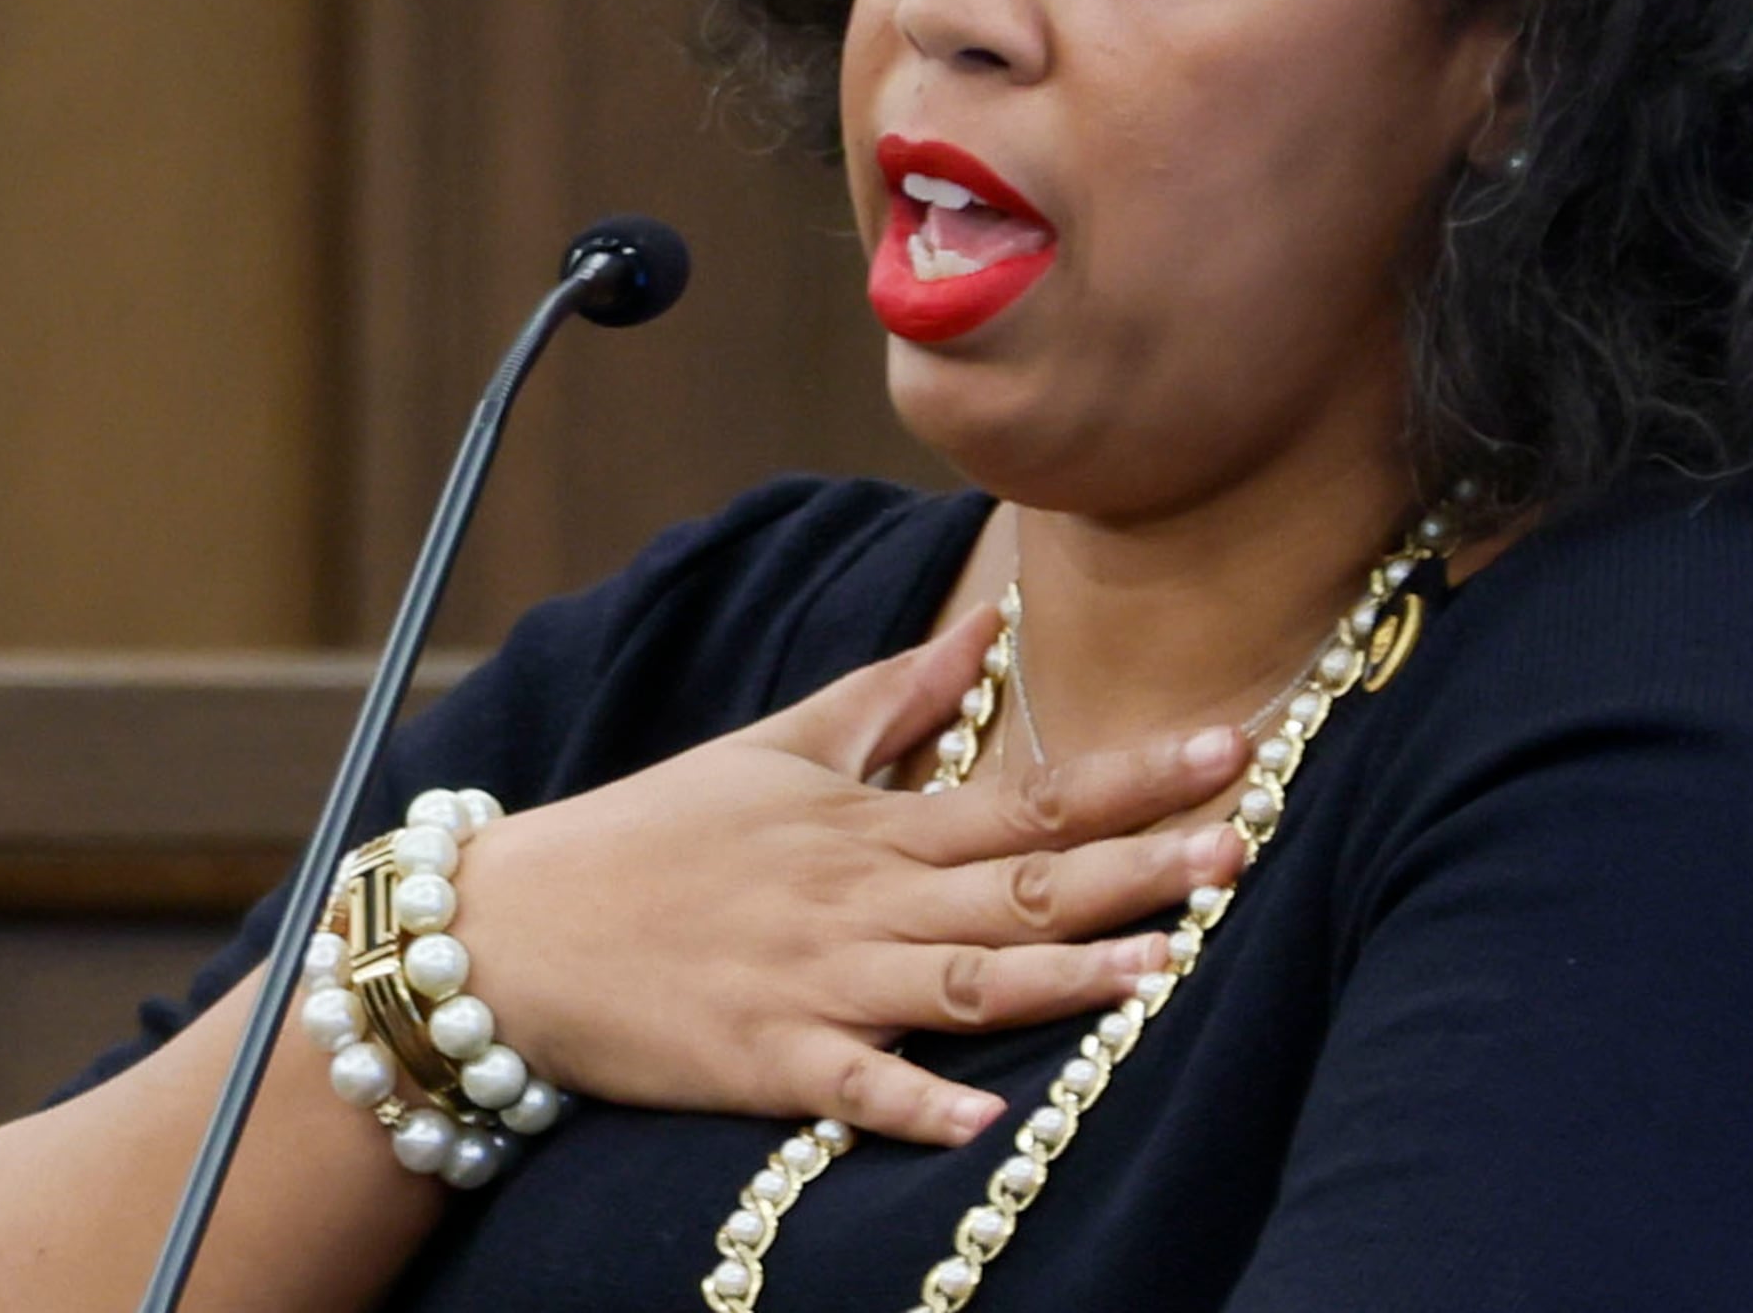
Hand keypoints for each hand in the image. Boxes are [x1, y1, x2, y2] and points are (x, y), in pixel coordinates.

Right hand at [444, 602, 1251, 1147]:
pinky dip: (914, 1105)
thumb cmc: (652, 835)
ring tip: (1158, 970)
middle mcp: (857, 899)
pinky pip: (854, 1088)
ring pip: (960, 981)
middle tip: (1239, 847)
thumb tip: (988, 631)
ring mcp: (813, 981)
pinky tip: (984, 1121)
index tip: (1230, 748)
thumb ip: (891, 697)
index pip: (1026, 795)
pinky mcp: (765, 1061)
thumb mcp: (774, 747)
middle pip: (1018, 887)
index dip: (1132, 775)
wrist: (514, 928)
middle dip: (1133, 868)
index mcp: (868, 825)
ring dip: (1060, 979)